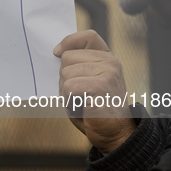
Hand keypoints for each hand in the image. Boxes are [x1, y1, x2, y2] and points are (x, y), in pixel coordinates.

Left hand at [54, 30, 135, 154]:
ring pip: (65, 72)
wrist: (114, 135)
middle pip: (68, 57)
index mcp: (107, 58)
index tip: (57, 53)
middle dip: (64, 77)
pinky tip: (81, 107)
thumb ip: (76, 65)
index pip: (87, 36)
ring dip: (66, 91)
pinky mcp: (101, 85)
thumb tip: (56, 53)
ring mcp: (108, 72)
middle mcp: (110, 62)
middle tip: (78, 94)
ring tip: (81, 101)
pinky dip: (68, 99)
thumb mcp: (86, 81)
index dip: (69, 42)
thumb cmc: (94, 109)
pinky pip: (69, 86)